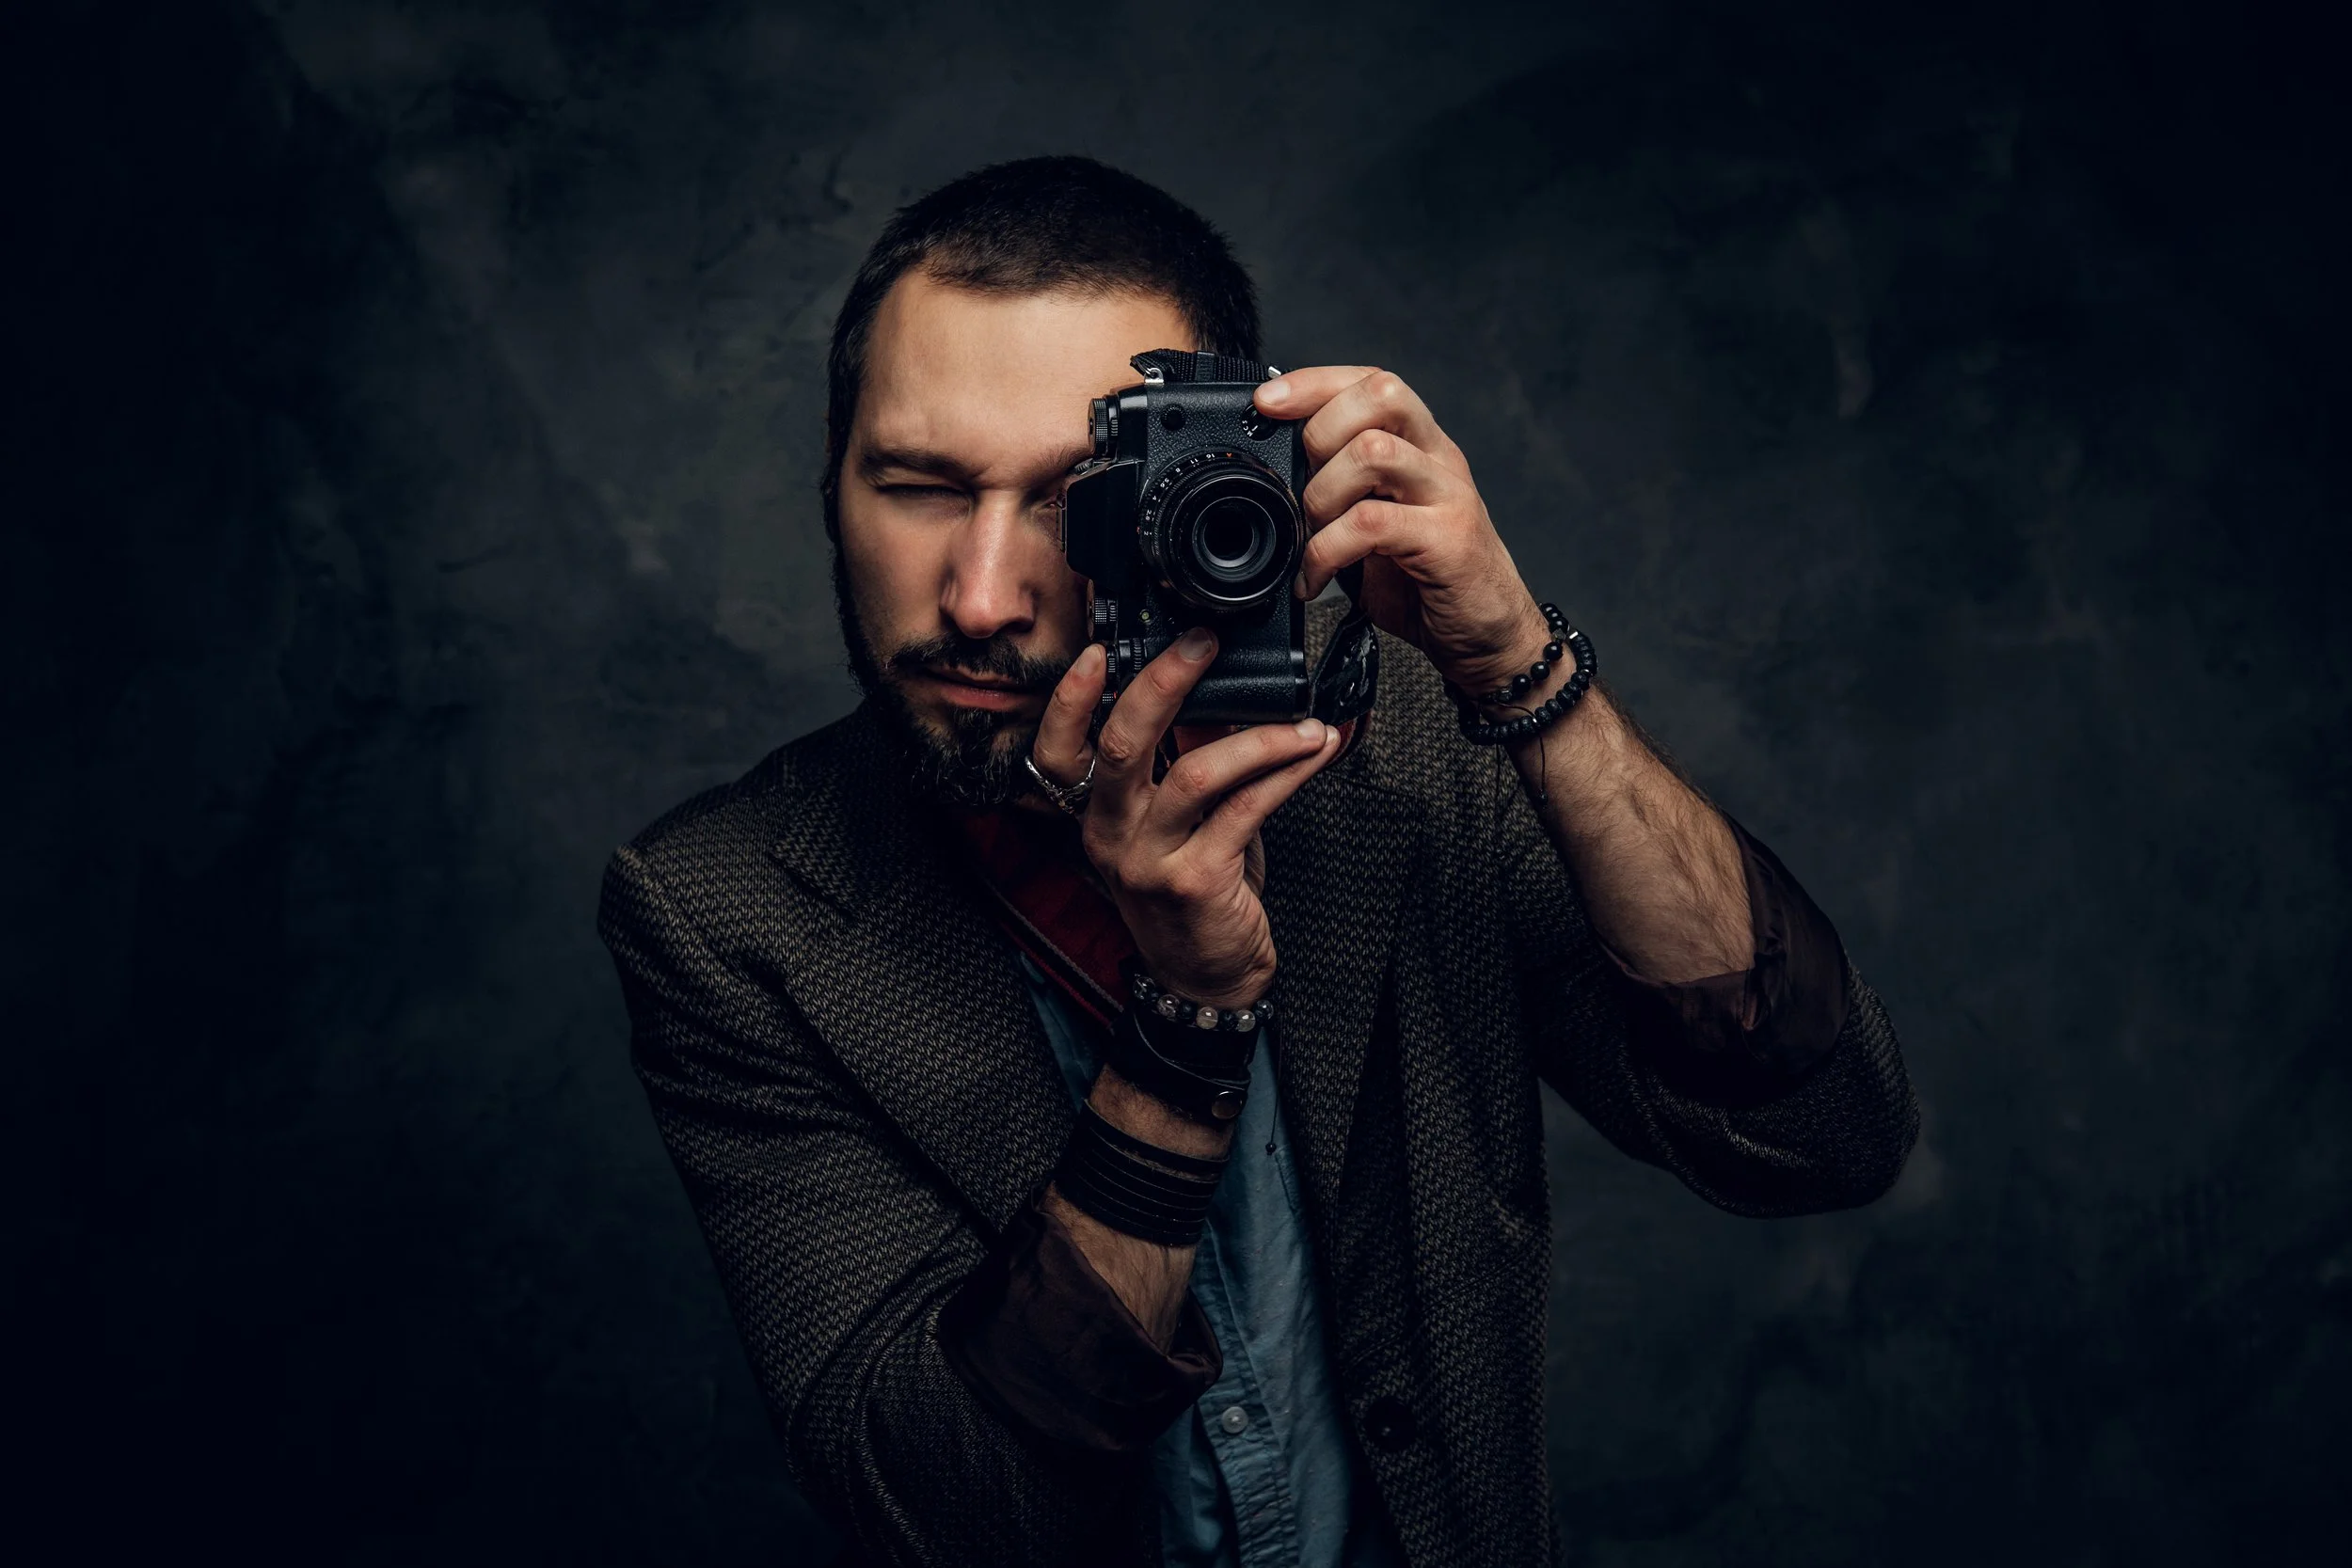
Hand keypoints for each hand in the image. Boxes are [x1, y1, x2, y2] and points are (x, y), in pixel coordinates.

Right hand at [1031, 629, 1342, 1006]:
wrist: (1207, 980)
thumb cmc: (1193, 895)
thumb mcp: (1176, 826)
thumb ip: (1182, 763)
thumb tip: (1212, 696)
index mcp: (1098, 815)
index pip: (1058, 751)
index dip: (1071, 700)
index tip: (1096, 650)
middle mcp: (1113, 836)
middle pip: (1123, 744)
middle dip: (1164, 683)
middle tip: (1203, 642)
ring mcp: (1151, 861)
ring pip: (1197, 774)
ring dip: (1260, 738)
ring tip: (1302, 723)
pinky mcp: (1197, 881)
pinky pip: (1245, 809)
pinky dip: (1286, 773)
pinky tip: (1313, 753)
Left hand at [1258, 367, 1551, 695]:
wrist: (1490, 637)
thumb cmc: (1429, 583)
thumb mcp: (1374, 526)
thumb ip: (1341, 494)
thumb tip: (1275, 479)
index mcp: (1420, 447)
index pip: (1372, 381)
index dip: (1315, 383)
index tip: (1266, 402)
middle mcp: (1439, 460)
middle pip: (1381, 394)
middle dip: (1321, 430)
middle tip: (1300, 484)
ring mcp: (1448, 496)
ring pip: (1373, 452)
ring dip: (1321, 494)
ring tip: (1309, 535)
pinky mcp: (1448, 540)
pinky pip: (1371, 524)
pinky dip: (1326, 551)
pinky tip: (1314, 579)